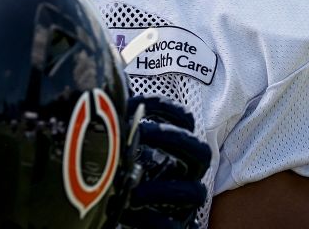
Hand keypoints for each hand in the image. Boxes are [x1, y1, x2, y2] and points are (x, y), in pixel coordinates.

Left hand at [114, 95, 211, 228]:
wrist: (122, 212)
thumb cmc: (121, 174)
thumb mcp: (121, 148)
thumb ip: (121, 127)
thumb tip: (108, 94)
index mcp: (176, 150)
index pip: (186, 121)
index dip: (168, 108)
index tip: (138, 102)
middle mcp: (186, 173)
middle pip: (200, 151)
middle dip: (173, 137)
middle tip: (142, 131)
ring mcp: (183, 201)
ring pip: (195, 192)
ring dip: (162, 188)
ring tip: (132, 187)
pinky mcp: (174, 224)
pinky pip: (173, 225)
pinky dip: (152, 219)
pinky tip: (129, 210)